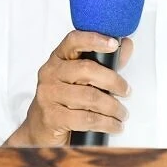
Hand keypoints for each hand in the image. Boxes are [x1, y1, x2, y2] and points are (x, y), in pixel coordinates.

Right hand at [7, 30, 133, 145]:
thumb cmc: (64, 98)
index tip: (114, 44)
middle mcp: (50, 73)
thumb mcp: (82, 77)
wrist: (40, 128)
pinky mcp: (51, 117)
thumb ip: (105, 61)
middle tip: (126, 91)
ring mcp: (48, 95)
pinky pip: (85, 119)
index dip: (95, 39)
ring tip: (122, 113)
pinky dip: (105, 123)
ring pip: (89, 97)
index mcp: (58, 58)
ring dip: (113, 107)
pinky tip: (114, 125)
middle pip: (87, 70)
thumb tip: (126, 45)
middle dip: (113, 81)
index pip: (74, 40)